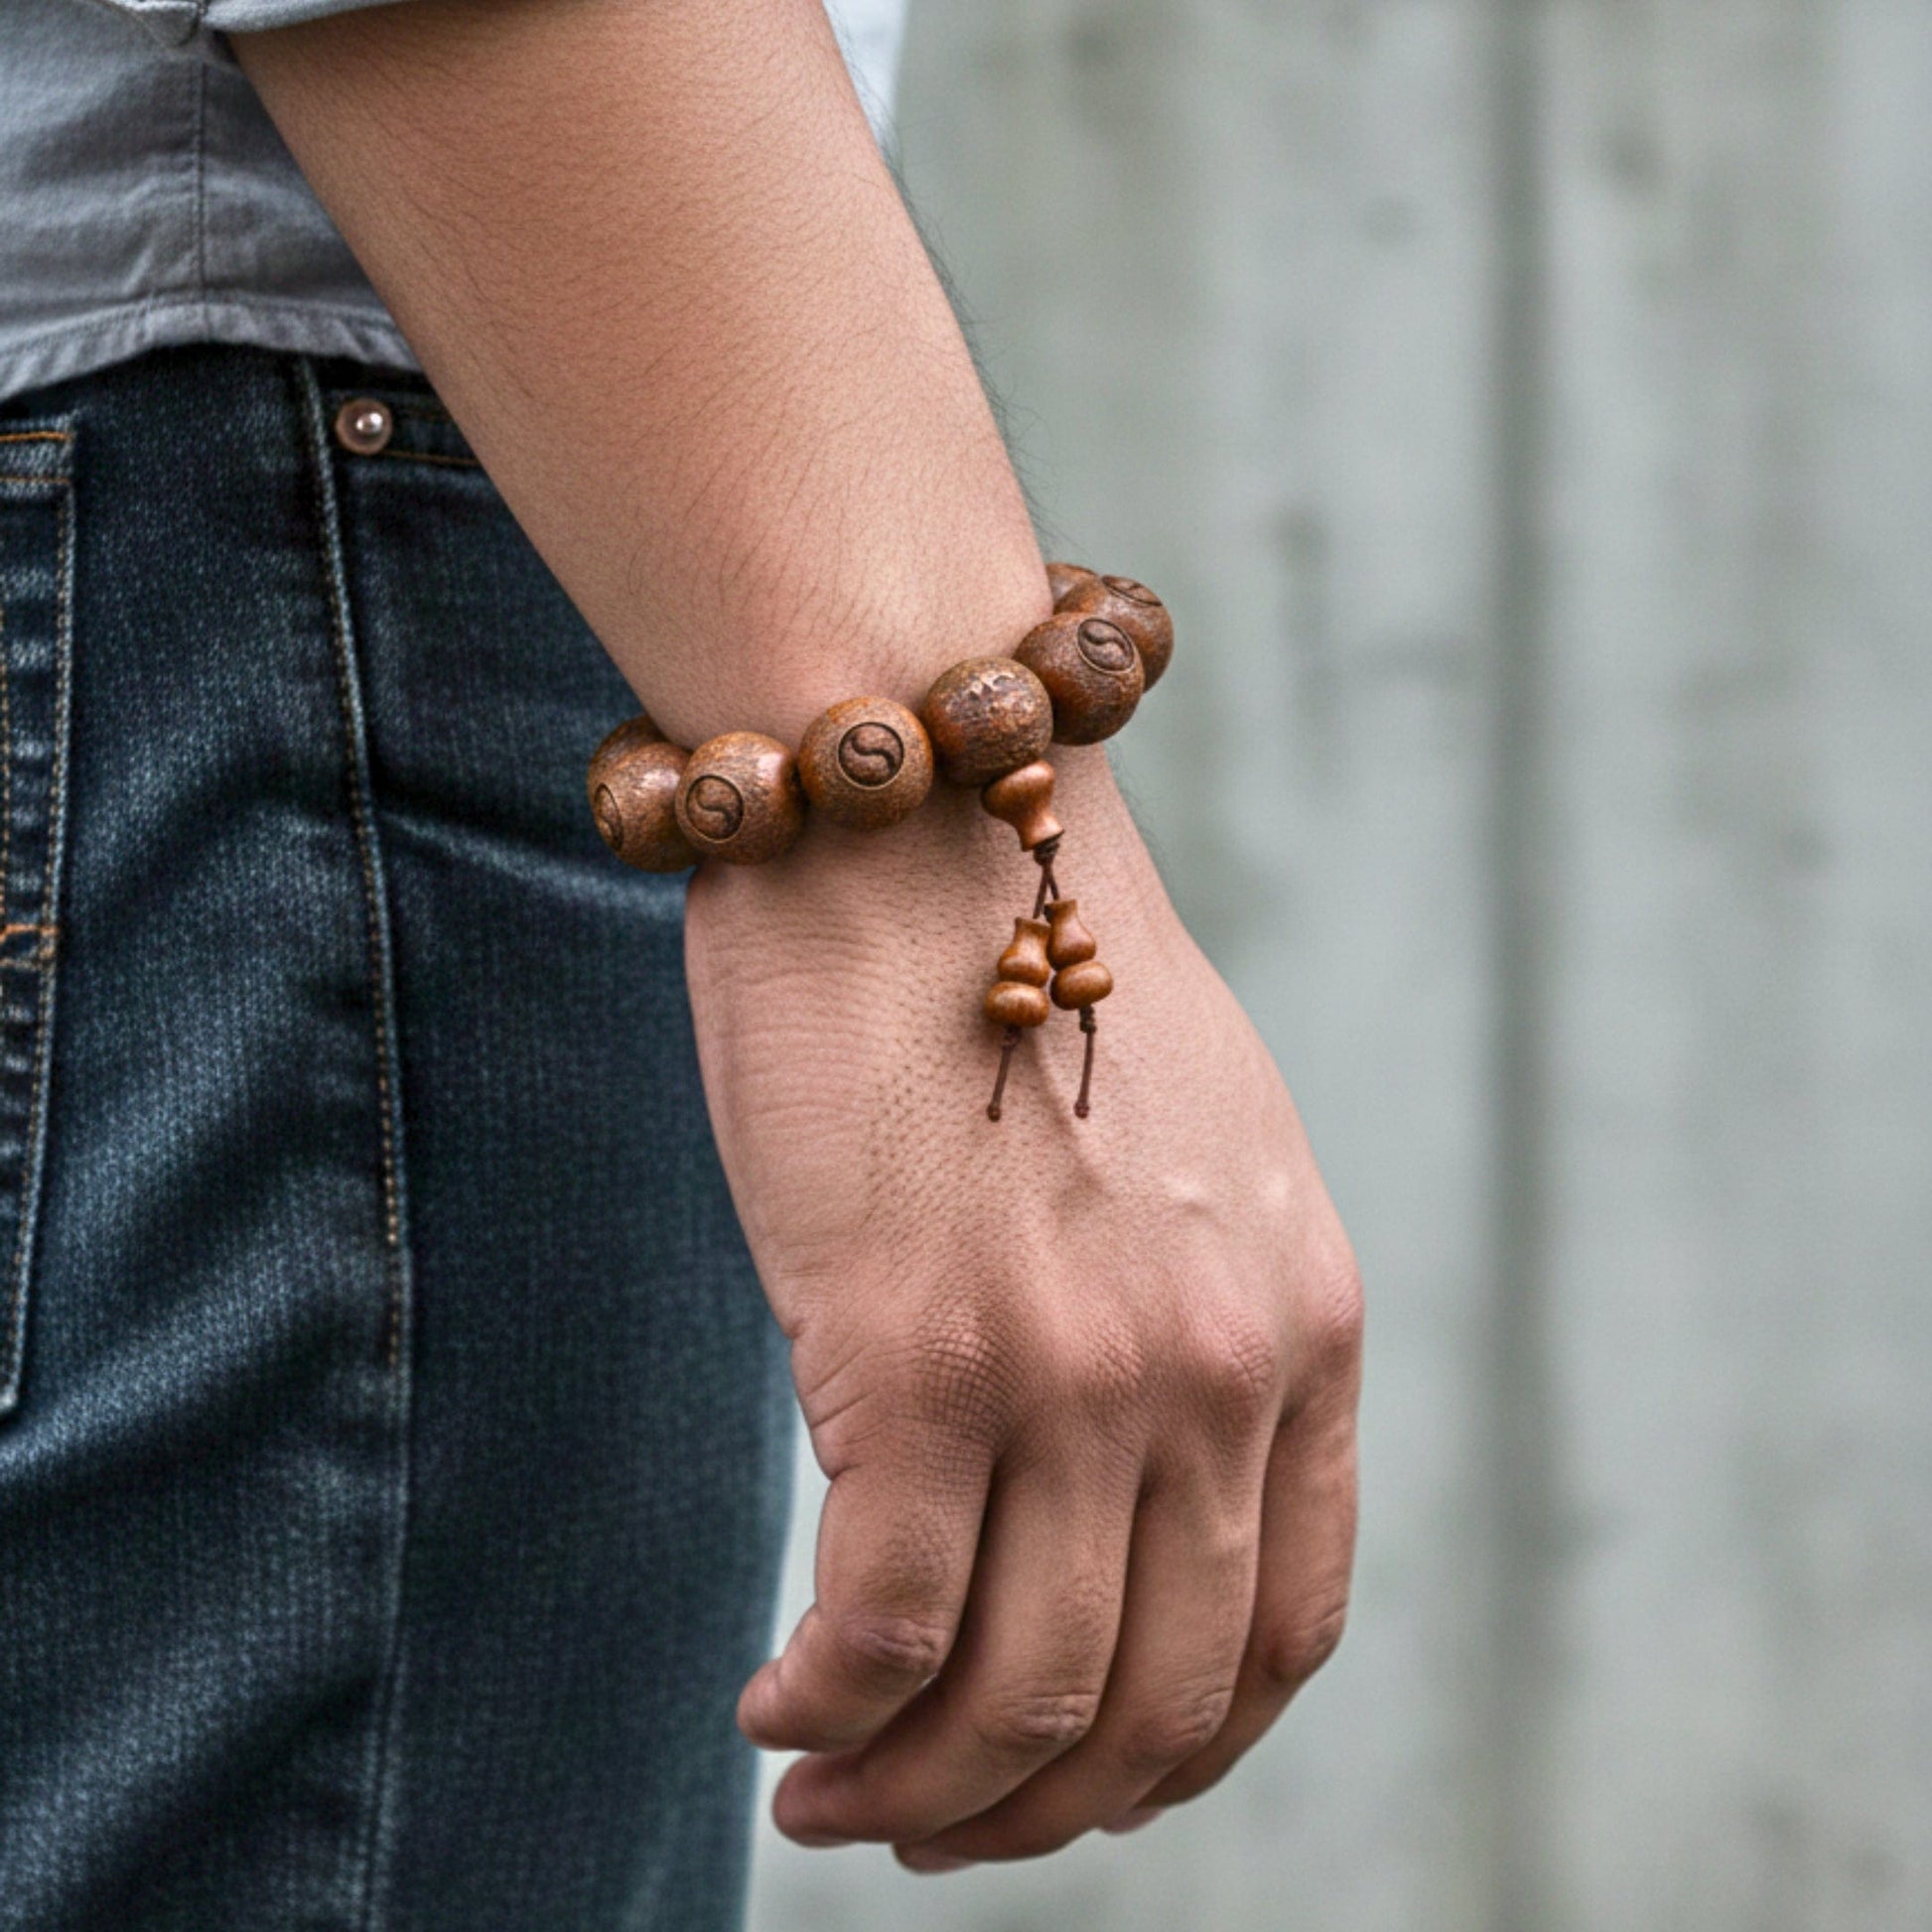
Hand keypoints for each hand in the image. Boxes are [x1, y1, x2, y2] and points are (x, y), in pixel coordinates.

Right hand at [686, 748, 1361, 1867]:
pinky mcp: (917, 1355)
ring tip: (828, 1799)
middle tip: (928, 1828)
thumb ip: (1184, 1328)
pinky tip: (772, 1707)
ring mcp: (1076, 1371)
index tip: (1082, 1780)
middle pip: (1156, 1704)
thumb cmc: (1011, 966)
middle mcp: (1215, 1367)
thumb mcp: (1186, 1153)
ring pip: (1019, 1698)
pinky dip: (825, 1713)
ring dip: (919, 1796)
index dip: (1182, 1751)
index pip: (1286, 1632)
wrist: (912, 802)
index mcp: (1304, 1322)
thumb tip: (1085, 1498)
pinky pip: (880, 1630)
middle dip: (1039, 1813)